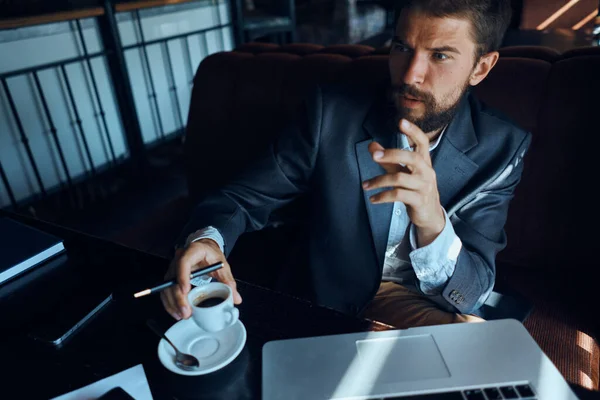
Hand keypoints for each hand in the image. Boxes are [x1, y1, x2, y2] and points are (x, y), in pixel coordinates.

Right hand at [161, 239, 241, 319]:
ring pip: (167, 287)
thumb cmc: (212, 255)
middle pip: (173, 278)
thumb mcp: (222, 266)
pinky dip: (170, 303)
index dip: (183, 276)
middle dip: (178, 298)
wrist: (204, 249)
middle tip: (187, 312)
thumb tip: (236, 299)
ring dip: (173, 303)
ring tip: (182, 315)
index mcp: (193, 251)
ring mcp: (173, 268)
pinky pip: (166, 291)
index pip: (183, 262)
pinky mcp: (171, 277)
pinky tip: (177, 313)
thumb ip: (228, 281)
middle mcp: (179, 258)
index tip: (186, 291)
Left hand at [362, 118, 444, 245]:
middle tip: (374, 156)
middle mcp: (426, 172)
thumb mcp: (403, 173)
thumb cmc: (416, 190)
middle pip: (411, 157)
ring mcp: (424, 186)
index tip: (401, 121)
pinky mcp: (419, 200)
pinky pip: (398, 195)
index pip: (422, 143)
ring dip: (378, 181)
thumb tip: (372, 146)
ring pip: (399, 178)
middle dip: (392, 154)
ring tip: (365, 185)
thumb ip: (388, 161)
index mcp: (424, 162)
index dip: (413, 131)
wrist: (430, 215)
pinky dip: (382, 196)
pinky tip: (373, 198)